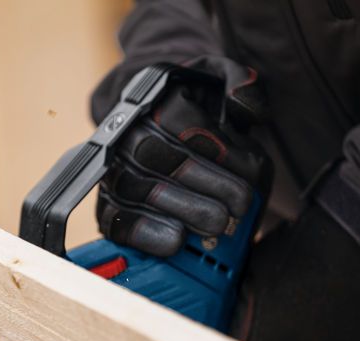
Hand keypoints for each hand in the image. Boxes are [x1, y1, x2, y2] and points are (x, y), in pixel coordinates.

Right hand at [96, 57, 269, 256]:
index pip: (180, 121)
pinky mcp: (106, 202)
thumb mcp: (220, 79)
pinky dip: (143, 233)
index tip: (252, 170)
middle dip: (203, 182)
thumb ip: (240, 82)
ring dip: (181, 209)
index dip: (217, 148)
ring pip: (136, 189)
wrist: (160, 125)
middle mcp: (124, 129)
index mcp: (152, 95)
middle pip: (156, 156)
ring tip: (218, 225)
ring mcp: (112, 168)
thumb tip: (244, 107)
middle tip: (239, 204)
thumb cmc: (197, 108)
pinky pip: (114, 219)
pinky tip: (175, 242)